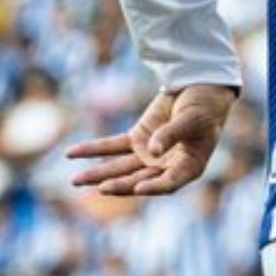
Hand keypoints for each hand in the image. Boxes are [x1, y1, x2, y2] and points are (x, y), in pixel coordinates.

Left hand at [67, 84, 235, 196]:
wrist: (199, 88)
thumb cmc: (204, 106)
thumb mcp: (192, 119)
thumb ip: (171, 134)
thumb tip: (152, 151)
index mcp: (189, 166)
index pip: (170, 183)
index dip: (155, 187)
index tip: (139, 188)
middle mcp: (166, 167)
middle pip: (139, 179)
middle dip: (119, 184)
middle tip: (101, 187)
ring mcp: (149, 155)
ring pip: (120, 167)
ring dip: (98, 173)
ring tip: (75, 181)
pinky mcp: (136, 140)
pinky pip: (112, 146)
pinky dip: (93, 149)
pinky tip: (71, 153)